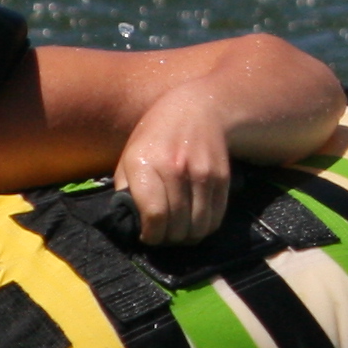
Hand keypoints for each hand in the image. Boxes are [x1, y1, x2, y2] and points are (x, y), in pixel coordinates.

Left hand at [114, 86, 238, 243]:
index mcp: (145, 164)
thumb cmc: (156, 135)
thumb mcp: (130, 155)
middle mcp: (174, 168)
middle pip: (176, 226)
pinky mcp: (221, 178)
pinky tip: (194, 220)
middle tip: (163, 235)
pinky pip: (215, 218)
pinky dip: (204, 227)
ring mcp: (201, 174)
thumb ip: (126, 189)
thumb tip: (131, 223)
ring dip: (187, 237)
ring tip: (179, 231)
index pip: (154, 216)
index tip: (148, 235)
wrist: (198, 109)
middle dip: (168, 239)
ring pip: (198, 227)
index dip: (151, 235)